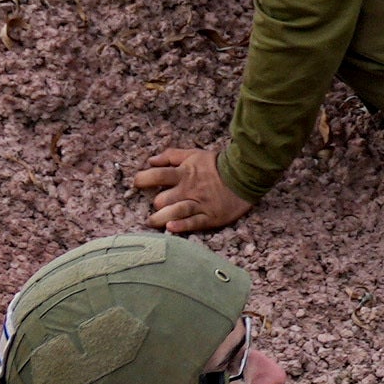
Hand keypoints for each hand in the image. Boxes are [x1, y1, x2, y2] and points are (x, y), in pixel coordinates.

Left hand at [126, 145, 253, 233]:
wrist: (246, 175)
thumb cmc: (217, 165)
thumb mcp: (194, 154)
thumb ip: (171, 156)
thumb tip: (150, 160)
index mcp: (183, 173)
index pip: (155, 176)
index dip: (142, 180)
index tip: (138, 183)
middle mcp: (188, 190)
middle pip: (161, 200)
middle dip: (155, 203)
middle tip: (156, 206)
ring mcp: (199, 204)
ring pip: (173, 213)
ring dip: (159, 219)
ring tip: (153, 222)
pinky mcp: (210, 217)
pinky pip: (192, 223)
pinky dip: (181, 226)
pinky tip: (170, 228)